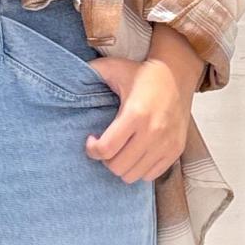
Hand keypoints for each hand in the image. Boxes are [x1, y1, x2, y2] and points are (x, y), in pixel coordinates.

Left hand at [84, 50, 196, 182]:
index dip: (92, 149)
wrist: (177, 75)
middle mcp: (152, 132)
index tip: (91, 140)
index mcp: (135, 114)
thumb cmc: (142, 75)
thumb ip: (90, 72)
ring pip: (133, 176)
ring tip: (121, 150)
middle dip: (106, 160)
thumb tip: (66, 75)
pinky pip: (151, 175)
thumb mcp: (113, 68)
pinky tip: (136, 153)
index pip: (106, 150)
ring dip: (122, 166)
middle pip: (118, 167)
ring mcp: (166, 144)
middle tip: (106, 146)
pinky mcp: (176, 150)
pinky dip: (140, 169)